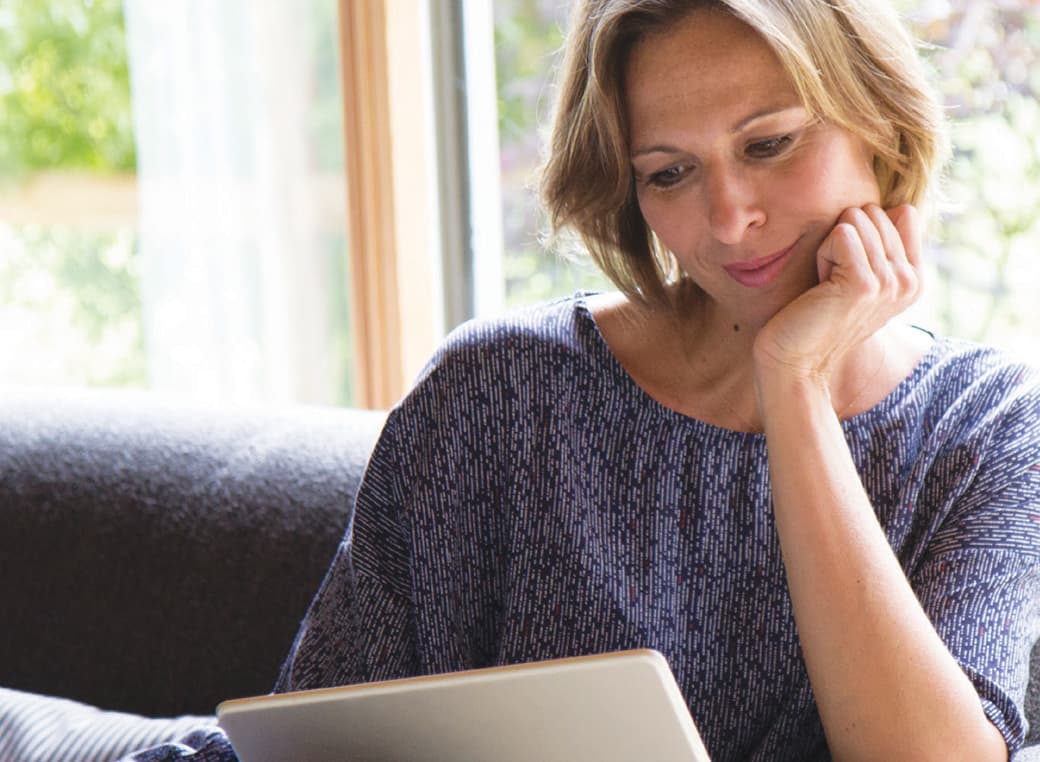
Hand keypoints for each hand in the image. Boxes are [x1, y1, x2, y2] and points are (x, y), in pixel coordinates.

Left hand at [752, 203, 922, 384]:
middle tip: (831, 281)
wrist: (795, 361)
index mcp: (915, 279)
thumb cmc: (815, 316)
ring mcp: (890, 282)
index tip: (846, 273)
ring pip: (855, 221)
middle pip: (873, 213)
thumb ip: (883, 244)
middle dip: (842, 240)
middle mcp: (910, 281)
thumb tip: (904, 208)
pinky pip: (841, 234)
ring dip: (829, 248)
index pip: (899, 214)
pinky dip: (821, 255)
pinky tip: (819, 287)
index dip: (859, 236)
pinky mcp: (864, 283)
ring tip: (826, 286)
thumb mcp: (856, 277)